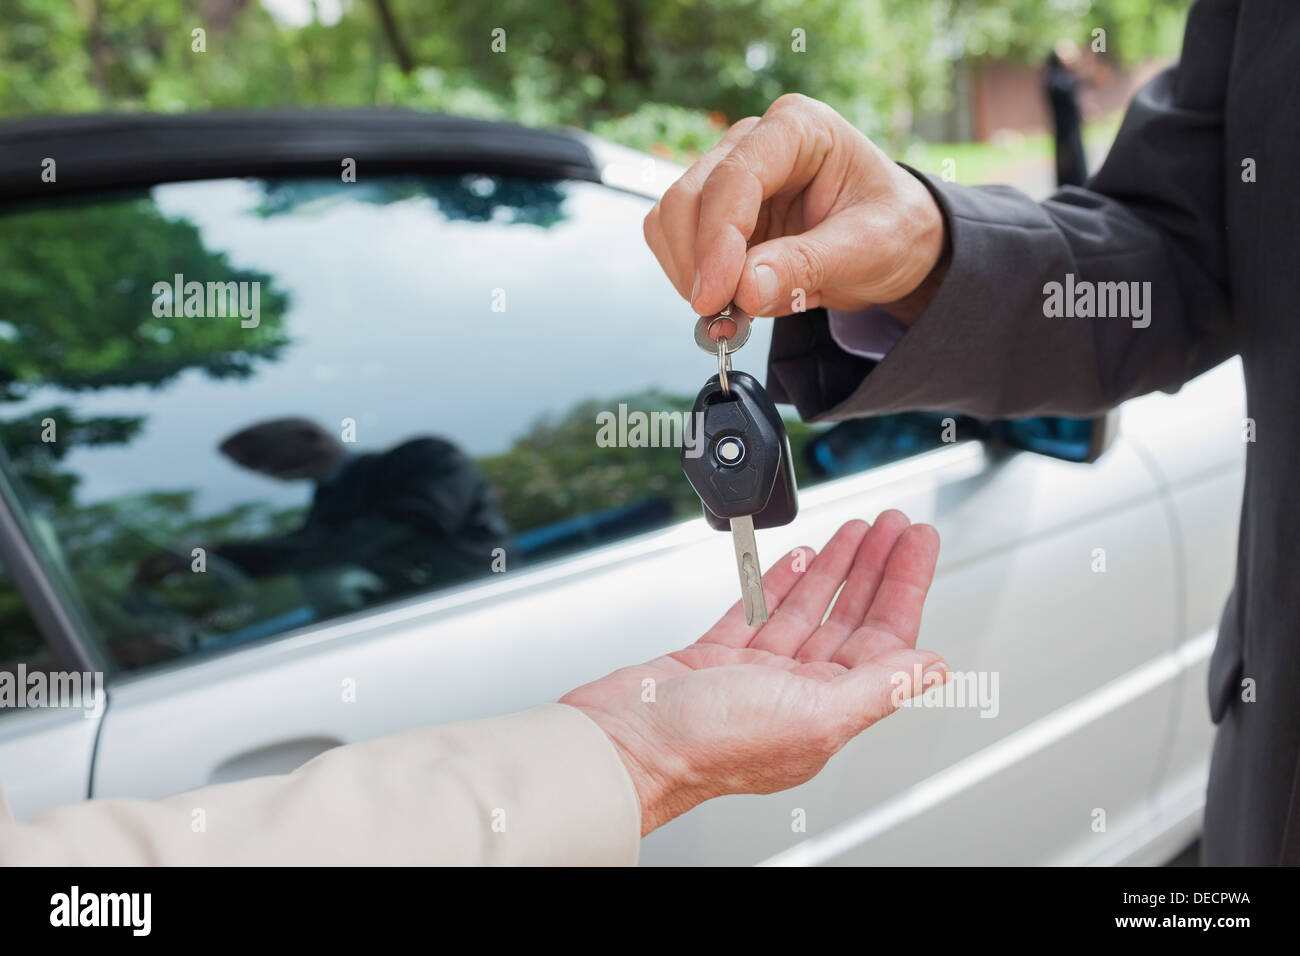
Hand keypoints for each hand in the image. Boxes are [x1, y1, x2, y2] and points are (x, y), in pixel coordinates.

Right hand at [561, 513, 946, 834]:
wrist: (624, 742)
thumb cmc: (707, 743)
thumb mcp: (814, 713)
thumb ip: (880, 686)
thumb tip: (934, 667)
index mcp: (828, 711)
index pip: (885, 638)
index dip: (906, 585)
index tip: (919, 543)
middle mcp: (796, 694)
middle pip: (852, 617)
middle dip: (876, 566)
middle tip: (895, 524)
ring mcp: (755, 676)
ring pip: (808, 609)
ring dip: (835, 567)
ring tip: (857, 530)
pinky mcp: (714, 660)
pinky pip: (758, 612)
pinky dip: (781, 582)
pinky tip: (799, 559)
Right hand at [643, 94, 947, 323]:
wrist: (897, 240)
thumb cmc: (894, 228)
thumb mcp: (870, 248)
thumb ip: (808, 265)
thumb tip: (744, 288)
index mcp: (798, 128)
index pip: (734, 178)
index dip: (717, 242)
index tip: (715, 298)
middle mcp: (753, 142)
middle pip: (688, 198)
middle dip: (698, 263)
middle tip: (722, 318)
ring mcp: (727, 175)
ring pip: (671, 222)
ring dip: (692, 275)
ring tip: (737, 312)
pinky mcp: (716, 213)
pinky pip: (678, 246)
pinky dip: (695, 280)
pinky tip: (734, 301)